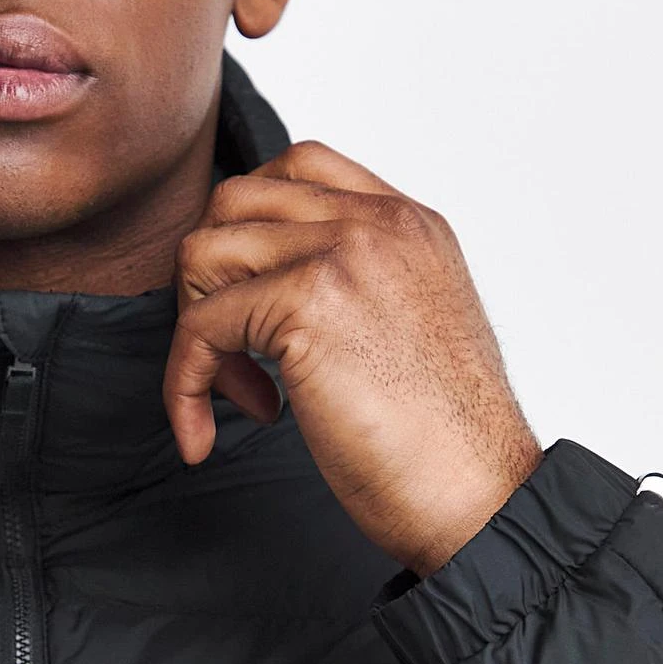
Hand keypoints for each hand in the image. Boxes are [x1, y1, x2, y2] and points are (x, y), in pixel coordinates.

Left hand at [164, 140, 544, 575]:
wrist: (479, 497)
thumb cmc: (445, 440)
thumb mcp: (411, 326)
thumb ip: (356, 283)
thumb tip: (266, 286)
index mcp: (408, 223)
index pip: (298, 166)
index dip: (249, 231)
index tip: (252, 302)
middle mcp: (378, 223)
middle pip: (234, 200)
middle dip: (210, 278)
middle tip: (234, 353)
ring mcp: (343, 255)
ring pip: (204, 252)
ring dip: (196, 328)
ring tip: (240, 392)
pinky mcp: (307, 305)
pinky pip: (199, 324)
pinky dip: (183, 384)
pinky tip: (204, 433)